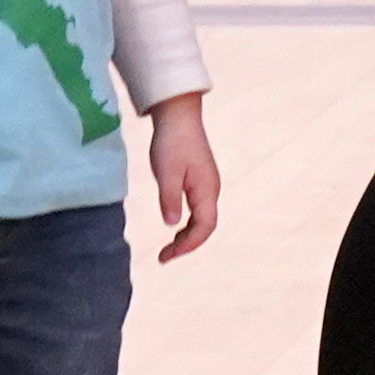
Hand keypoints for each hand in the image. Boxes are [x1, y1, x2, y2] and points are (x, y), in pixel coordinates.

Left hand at [141, 91, 221, 263]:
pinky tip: (174, 226)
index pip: (205, 227)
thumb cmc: (172, 143)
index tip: (167, 255)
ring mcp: (207, 185)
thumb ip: (169, 200)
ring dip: (187, 236)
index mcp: (206, 190)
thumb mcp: (166, 173)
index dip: (188, 245)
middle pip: (206, 226)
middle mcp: (211, 190)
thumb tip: (172, 226)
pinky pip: (198, 209)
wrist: (178, 117)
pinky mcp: (200, 180)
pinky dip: (187, 223)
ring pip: (203, 219)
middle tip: (163, 257)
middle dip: (187, 245)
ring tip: (168, 248)